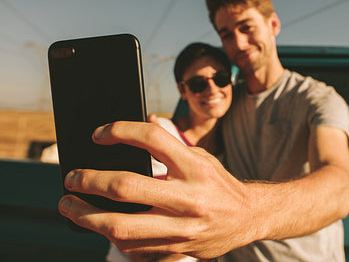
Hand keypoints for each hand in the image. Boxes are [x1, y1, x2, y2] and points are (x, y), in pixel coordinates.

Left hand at [58, 121, 254, 257]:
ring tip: (70, 207)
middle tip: (71, 178)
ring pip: (121, 226)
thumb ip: (169, 147)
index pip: (151, 138)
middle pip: (125, 187)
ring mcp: (182, 226)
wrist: (248, 217)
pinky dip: (109, 235)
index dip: (119, 131)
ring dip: (86, 216)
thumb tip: (132, 132)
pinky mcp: (177, 247)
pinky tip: (99, 225)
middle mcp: (189, 196)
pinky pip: (133, 246)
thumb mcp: (200, 157)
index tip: (98, 135)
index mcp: (195, 166)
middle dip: (89, 181)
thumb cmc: (218, 183)